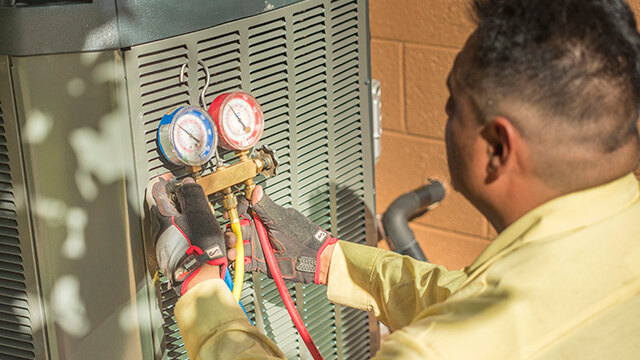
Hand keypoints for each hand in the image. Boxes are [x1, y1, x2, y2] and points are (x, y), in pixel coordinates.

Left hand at [147, 175, 225, 294]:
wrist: (201, 280)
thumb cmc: (198, 246)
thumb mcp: (200, 212)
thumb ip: (193, 194)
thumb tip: (187, 184)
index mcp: (163, 217)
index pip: (156, 191)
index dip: (164, 180)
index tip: (170, 177)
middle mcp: (162, 232)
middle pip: (176, 211)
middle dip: (197, 209)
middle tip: (207, 208)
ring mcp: (170, 246)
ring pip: (190, 228)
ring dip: (208, 228)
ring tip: (223, 234)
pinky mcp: (180, 258)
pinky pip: (194, 243)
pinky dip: (209, 242)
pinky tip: (222, 247)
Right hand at [225, 186, 337, 284]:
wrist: (314, 260)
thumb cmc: (303, 237)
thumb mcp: (282, 220)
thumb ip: (266, 207)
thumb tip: (256, 190)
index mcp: (264, 216)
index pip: (244, 209)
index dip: (234, 210)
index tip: (228, 214)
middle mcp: (259, 230)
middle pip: (237, 228)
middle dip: (231, 232)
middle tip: (233, 237)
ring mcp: (258, 245)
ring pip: (238, 245)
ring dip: (233, 248)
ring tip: (234, 252)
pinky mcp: (258, 261)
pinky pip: (244, 261)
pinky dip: (238, 262)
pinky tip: (236, 262)